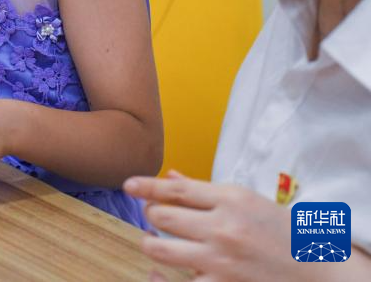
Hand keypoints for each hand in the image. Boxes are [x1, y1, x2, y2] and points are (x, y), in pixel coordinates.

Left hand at [125, 171, 298, 280]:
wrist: (319, 271)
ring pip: (160, 248)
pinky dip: (159, 279)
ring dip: (151, 243)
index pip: (175, 189)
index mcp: (231, 199)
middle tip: (155, 217)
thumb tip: (169, 177)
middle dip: (152, 215)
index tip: (128, 185)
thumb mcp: (248, 201)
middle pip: (161, 216)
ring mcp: (221, 260)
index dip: (146, 186)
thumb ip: (205, 191)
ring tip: (154, 241)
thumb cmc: (282, 233)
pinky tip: (155, 273)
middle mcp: (223, 227)